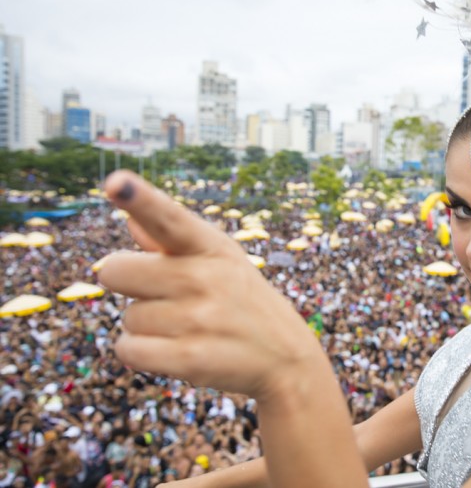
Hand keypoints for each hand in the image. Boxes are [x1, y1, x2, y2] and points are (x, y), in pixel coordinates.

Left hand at [98, 171, 321, 402]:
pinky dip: (141, 353)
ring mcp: (198, 318)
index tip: (115, 181)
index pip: (168, 218)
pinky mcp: (189, 358)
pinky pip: (127, 349)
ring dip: (146, 325)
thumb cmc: (242, 300)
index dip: (139, 199)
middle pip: (115, 271)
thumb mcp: (220, 262)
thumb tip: (131, 217)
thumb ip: (170, 241)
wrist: (286, 357)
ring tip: (187, 327)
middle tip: (167, 295)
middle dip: (130, 285)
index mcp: (211, 246)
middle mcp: (205, 277)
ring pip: (126, 317)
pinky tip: (173, 349)